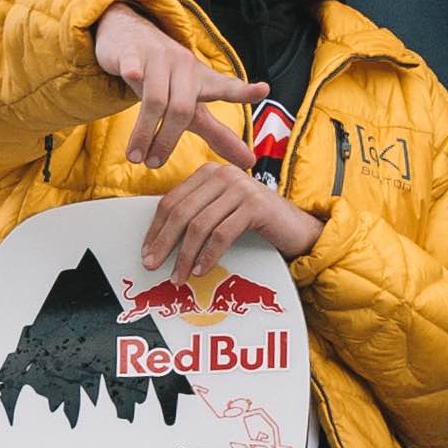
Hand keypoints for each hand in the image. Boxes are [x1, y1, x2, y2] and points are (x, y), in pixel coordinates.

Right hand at [92, 3, 263, 174]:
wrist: (131, 35)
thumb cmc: (167, 78)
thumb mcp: (194, 106)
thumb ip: (219, 135)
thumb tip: (249, 163)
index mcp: (204, 80)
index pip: (228, 88)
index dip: (244, 91)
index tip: (263, 90)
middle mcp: (185, 67)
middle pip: (183, 108)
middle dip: (168, 139)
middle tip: (155, 164)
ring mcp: (158, 58)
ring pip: (155, 97)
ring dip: (144, 130)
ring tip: (136, 156)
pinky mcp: (132, 52)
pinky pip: (134, 65)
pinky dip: (134, 72)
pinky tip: (131, 77)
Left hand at [136, 161, 318, 278]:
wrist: (300, 229)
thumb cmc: (257, 224)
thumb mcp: (221, 214)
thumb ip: (197, 217)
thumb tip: (159, 242)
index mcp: (210, 172)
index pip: (172, 200)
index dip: (156, 229)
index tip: (147, 251)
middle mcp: (223, 173)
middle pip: (182, 211)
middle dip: (164, 243)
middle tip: (153, 265)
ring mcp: (240, 187)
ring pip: (199, 224)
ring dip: (185, 255)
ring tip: (179, 275)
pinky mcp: (255, 205)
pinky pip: (222, 234)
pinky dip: (208, 255)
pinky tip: (202, 270)